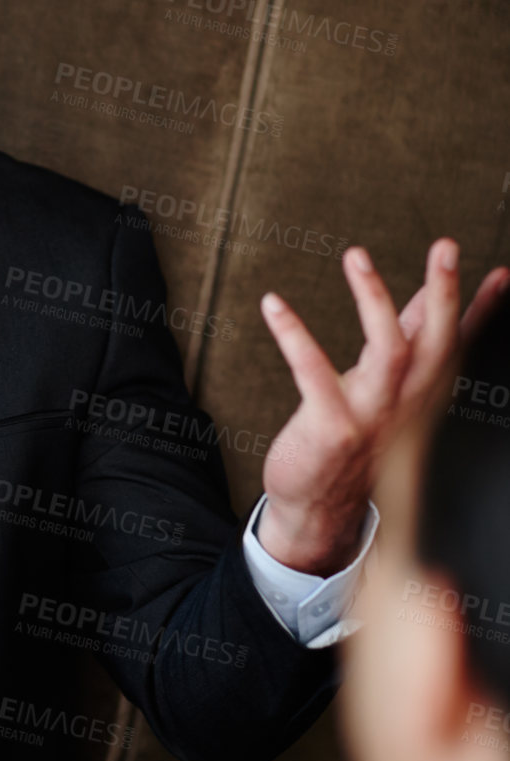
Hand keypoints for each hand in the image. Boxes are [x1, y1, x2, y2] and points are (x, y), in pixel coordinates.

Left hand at [256, 241, 509, 575]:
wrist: (318, 513)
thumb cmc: (350, 440)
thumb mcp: (386, 390)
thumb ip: (407, 342)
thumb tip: (427, 296)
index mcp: (420, 395)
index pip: (457, 345)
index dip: (482, 309)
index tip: (502, 273)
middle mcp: (405, 406)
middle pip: (436, 344)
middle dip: (445, 293)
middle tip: (446, 247)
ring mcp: (372, 418)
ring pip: (389, 353)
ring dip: (374, 300)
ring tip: (357, 255)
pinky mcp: (332, 428)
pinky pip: (315, 375)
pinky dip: (295, 337)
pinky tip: (274, 305)